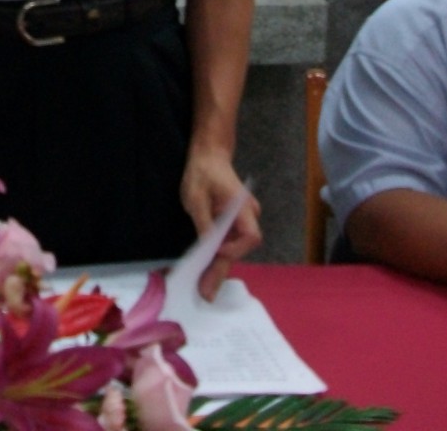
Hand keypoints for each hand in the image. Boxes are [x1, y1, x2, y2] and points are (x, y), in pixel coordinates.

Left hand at [180, 148, 260, 301]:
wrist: (208, 155)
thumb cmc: (202, 173)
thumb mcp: (196, 198)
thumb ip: (205, 224)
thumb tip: (208, 250)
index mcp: (242, 206)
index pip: (250, 236)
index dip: (235, 249)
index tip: (214, 253)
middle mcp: (248, 214)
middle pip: (242, 247)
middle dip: (224, 268)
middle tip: (206, 291)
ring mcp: (243, 218)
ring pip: (236, 247)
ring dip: (221, 265)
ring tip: (204, 286)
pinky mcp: (234, 221)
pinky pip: (230, 242)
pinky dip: (219, 255)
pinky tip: (206, 270)